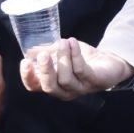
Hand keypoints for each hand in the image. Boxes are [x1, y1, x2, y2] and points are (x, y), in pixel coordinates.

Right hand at [19, 37, 133, 98]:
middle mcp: (65, 90)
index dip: (28, 77)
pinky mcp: (94, 81)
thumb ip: (48, 52)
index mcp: (54, 84)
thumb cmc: (82, 59)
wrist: (109, 62)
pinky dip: (75, 55)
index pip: (36, 86)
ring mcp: (80, 88)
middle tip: (43, 55)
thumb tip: (30, 50)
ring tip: (63, 42)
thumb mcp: (62, 54)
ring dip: (63, 58)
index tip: (25, 62)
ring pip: (66, 78)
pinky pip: (82, 70)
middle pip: (50, 87)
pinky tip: (73, 42)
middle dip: (45, 71)